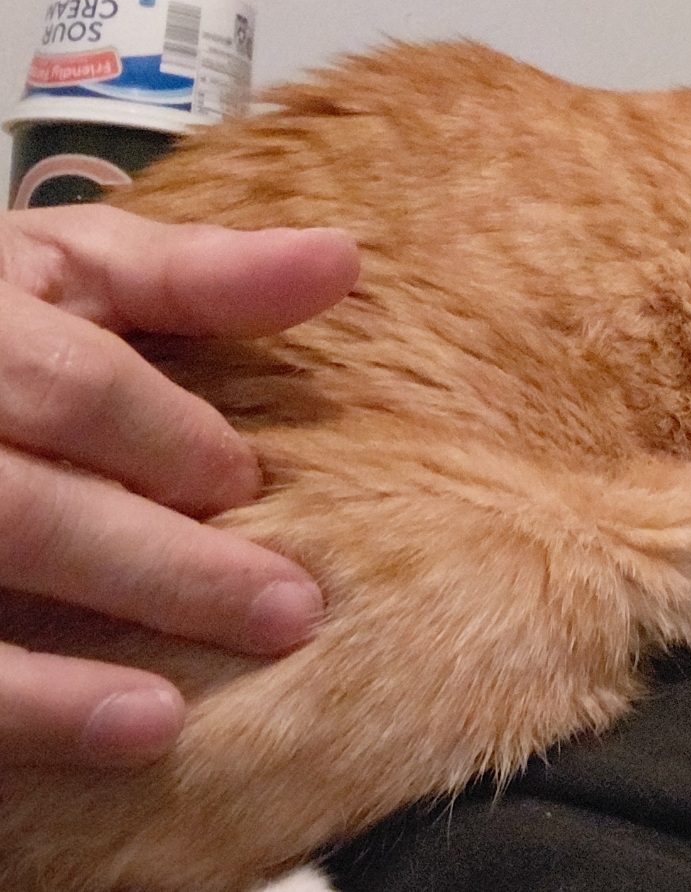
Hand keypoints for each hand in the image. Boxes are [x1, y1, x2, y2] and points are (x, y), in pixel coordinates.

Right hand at [0, 205, 358, 767]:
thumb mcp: (69, 269)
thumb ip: (195, 274)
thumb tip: (340, 262)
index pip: (72, 388)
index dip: (169, 441)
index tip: (250, 486)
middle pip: (23, 511)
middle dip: (157, 566)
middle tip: (287, 612)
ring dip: (51, 680)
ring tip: (161, 721)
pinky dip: (11, 713)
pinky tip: (92, 744)